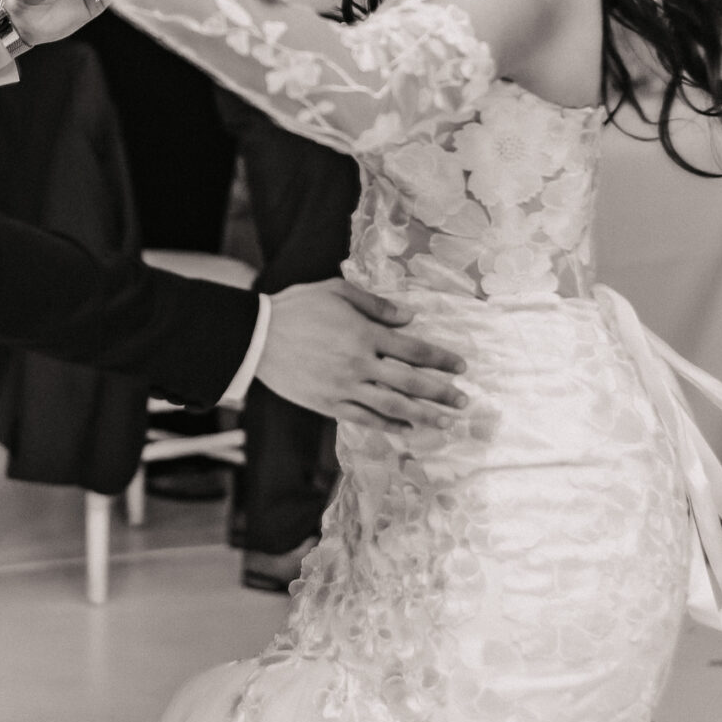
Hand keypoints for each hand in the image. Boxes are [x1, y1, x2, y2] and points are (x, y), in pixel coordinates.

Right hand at [258, 278, 467, 431]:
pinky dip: (388, 426)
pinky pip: (364, 419)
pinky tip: (407, 430)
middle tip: (464, 401)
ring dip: (423, 416)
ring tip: (446, 423)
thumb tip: (410, 318)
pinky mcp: (329, 403)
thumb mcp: (337, 291)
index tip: (461, 367)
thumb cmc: (297, 307)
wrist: (257, 337)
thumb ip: (375, 305)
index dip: (441, 359)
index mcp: (364, 334)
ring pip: (392, 406)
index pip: (414, 350)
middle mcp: (359, 364)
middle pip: (410, 382)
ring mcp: (344, 387)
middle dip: (441, 393)